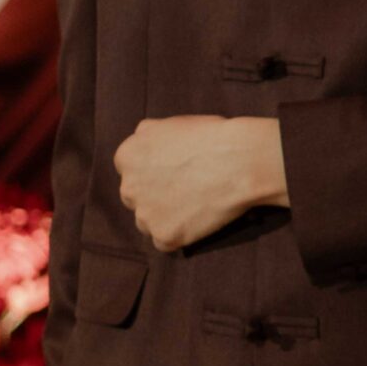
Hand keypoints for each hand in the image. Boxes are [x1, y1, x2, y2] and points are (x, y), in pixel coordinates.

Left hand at [114, 115, 285, 251]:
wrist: (239, 162)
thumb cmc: (212, 137)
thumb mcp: (172, 124)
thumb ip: (150, 135)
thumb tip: (143, 140)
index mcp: (127, 156)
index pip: (130, 171)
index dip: (152, 173)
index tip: (171, 174)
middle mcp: (129, 187)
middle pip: (136, 198)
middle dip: (154, 196)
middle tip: (184, 191)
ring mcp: (145, 214)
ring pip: (147, 222)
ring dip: (164, 218)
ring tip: (193, 206)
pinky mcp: (164, 235)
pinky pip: (165, 241)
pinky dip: (180, 235)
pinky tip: (198, 220)